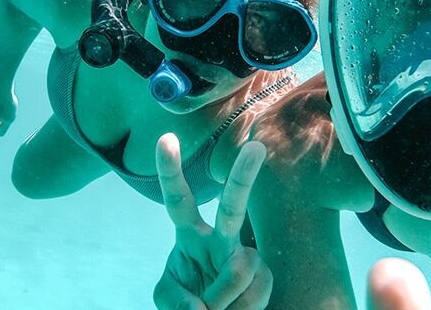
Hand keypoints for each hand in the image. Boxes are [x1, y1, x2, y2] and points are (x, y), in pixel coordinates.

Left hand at [154, 133, 272, 309]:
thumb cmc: (188, 301)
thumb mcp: (168, 297)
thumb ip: (175, 301)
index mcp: (189, 234)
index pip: (179, 199)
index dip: (171, 170)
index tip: (166, 138)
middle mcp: (220, 238)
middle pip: (231, 206)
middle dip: (243, 177)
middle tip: (257, 148)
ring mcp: (245, 256)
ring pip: (239, 271)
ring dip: (221, 301)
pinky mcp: (264, 276)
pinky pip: (253, 293)